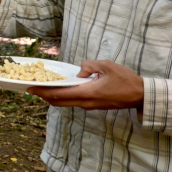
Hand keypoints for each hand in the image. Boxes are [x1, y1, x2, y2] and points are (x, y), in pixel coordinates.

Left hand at [27, 60, 143, 109]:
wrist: (140, 96)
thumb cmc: (126, 80)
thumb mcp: (107, 66)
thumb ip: (89, 66)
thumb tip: (79, 72)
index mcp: (87, 93)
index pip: (59, 94)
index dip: (43, 92)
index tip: (30, 88)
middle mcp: (86, 103)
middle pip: (59, 102)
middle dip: (44, 95)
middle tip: (31, 89)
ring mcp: (89, 106)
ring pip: (66, 103)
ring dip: (53, 97)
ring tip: (42, 88)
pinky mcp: (93, 106)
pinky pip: (73, 102)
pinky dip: (63, 97)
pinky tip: (60, 90)